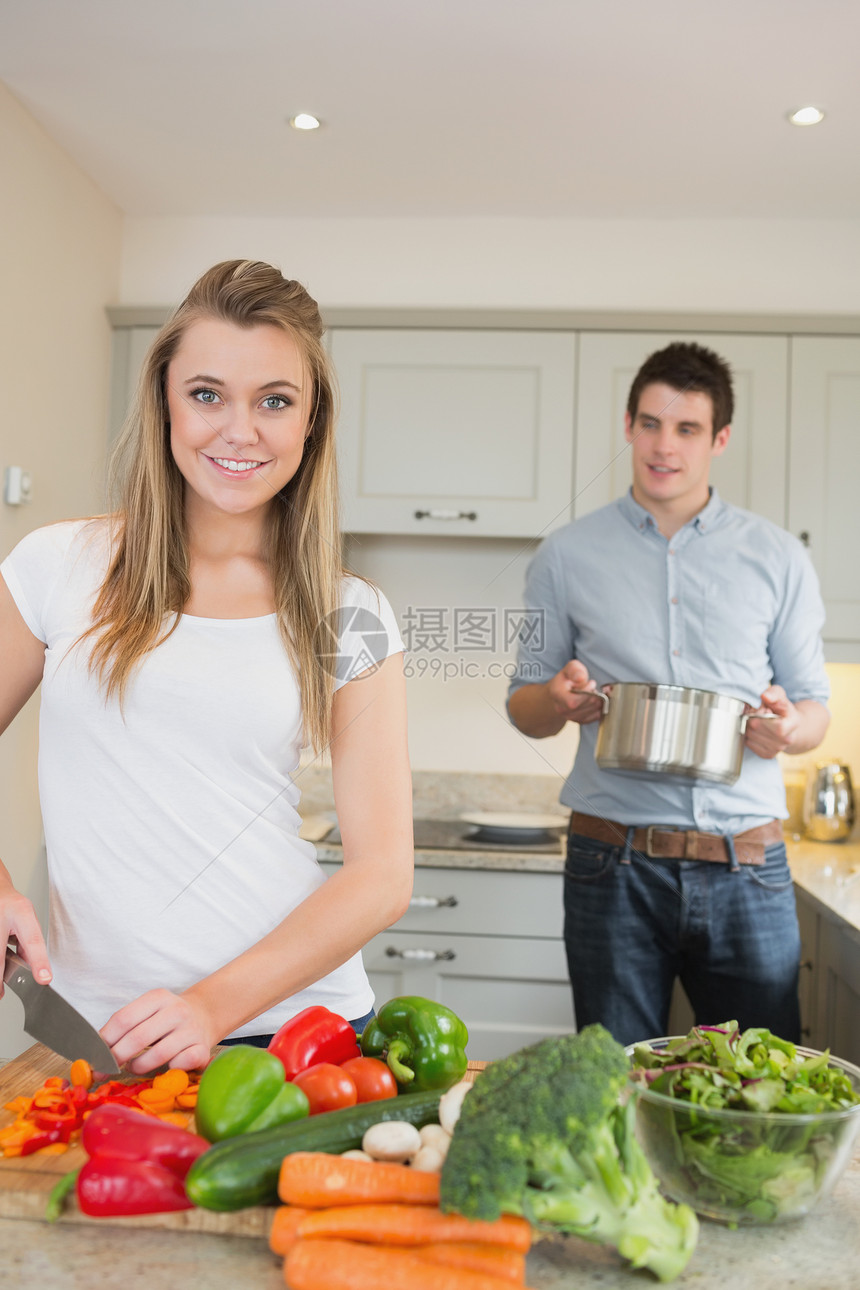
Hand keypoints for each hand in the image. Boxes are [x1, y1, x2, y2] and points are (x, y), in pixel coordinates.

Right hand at [0, 881, 50, 998]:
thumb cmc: (11, 904)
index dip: (39, 961)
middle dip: (0, 977)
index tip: (44, 979)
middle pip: (0, 955)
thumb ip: (29, 941)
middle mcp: (1, 915)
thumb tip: (33, 966)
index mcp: (20, 911)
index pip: (32, 939)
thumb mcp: (26, 918)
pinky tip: (1, 959)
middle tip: (0, 993)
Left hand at [100, 988, 215, 1074]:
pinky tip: (163, 1066)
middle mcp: (177, 1010)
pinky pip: (179, 1065)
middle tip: (105, 1070)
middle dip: (116, 1058)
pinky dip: (166, 1070)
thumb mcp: (146, 1012)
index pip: (124, 1019)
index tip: (94, 1056)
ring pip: (158, 1054)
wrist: (203, 1015)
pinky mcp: (203, 1048)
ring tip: (133, 1066)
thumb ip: (123, 1027)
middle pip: (138, 1038)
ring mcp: (191, 1029)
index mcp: (158, 997)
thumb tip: (94, 1052)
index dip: (105, 1040)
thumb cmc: (165, 1018)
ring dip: (138, 1067)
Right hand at [546, 660, 604, 724]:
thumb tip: (581, 678)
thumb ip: (575, 670)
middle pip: (586, 705)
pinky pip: (596, 716)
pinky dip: (600, 707)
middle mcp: (562, 709)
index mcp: (557, 695)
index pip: (573, 702)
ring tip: (593, 692)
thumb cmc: (567, 679)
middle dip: (594, 694)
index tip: (591, 682)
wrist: (562, 692)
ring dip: (598, 700)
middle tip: (593, 687)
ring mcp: (571, 717)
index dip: (587, 692)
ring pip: (593, 711)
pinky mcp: (580, 721)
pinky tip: (596, 699)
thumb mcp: (570, 668)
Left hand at [743, 685, 799, 758]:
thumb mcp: (780, 695)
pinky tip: (757, 731)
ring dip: (748, 726)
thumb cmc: (782, 709)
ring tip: (758, 722)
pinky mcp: (767, 755)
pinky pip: (748, 743)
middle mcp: (786, 740)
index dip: (762, 712)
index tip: (765, 708)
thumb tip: (765, 697)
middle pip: (755, 727)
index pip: (770, 721)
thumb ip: (773, 693)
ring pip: (749, 735)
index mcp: (793, 724)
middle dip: (752, 717)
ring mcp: (777, 749)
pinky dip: (748, 735)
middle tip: (758, 713)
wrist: (789, 727)